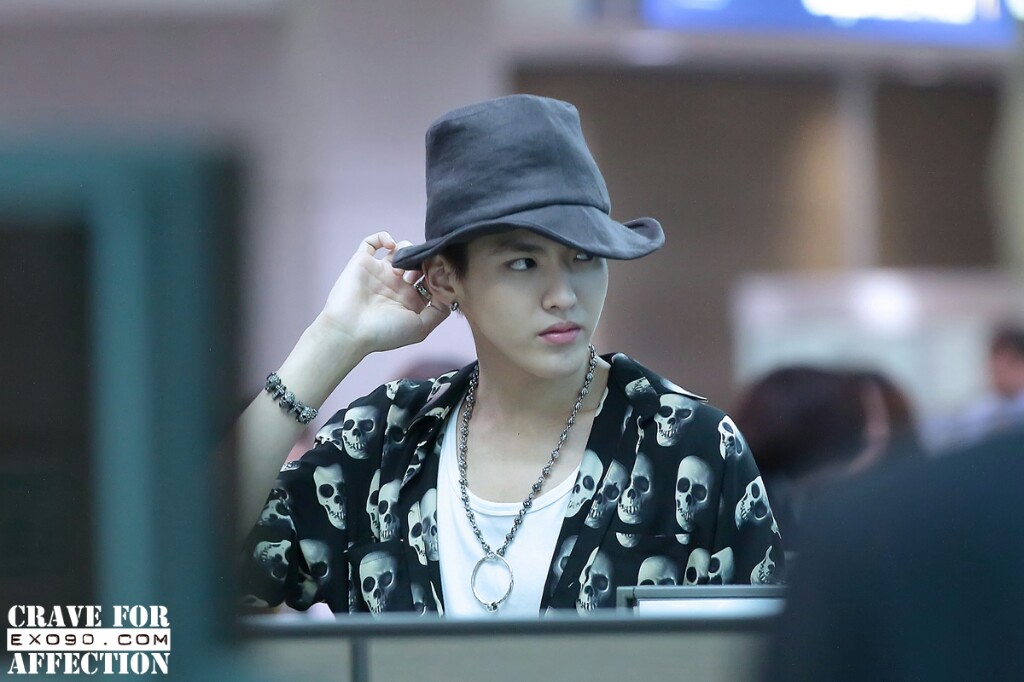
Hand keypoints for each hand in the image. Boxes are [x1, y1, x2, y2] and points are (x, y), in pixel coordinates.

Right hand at [314, 231, 448, 354]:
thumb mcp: (420, 328)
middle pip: (418, 263)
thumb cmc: (384, 332)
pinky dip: (383, 237)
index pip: (430, 280)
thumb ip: (438, 312)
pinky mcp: (363, 262)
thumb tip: (449, 295)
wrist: (350, 329)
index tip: (443, 271)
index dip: (438, 273)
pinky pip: (372, 242)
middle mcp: (397, 284)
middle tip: (427, 262)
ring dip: (408, 250)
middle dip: (425, 260)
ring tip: (406, 262)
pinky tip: (391, 245)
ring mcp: (380, 272)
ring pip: (400, 250)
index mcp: (410, 300)